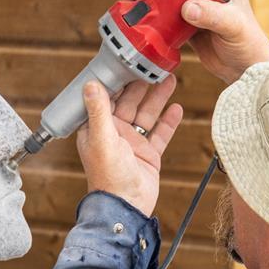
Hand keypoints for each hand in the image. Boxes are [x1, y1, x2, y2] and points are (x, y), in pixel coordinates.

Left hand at [76, 76, 182, 216]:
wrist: (127, 207)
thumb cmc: (109, 177)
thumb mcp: (102, 139)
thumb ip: (98, 111)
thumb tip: (91, 84)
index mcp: (97, 129)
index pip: (106, 97)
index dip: (117, 79)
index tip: (126, 61)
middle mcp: (114, 133)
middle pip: (129, 102)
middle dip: (141, 84)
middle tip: (154, 65)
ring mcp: (132, 143)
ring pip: (147, 114)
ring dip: (157, 97)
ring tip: (170, 78)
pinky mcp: (148, 154)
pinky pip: (160, 133)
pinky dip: (168, 121)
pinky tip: (177, 108)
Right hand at [129, 0, 268, 83]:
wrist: (245, 71)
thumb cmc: (249, 45)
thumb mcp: (233, 26)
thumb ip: (213, 15)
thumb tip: (188, 8)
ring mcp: (195, 10)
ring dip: (150, 0)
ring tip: (134, 4)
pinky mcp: (186, 27)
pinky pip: (165, 19)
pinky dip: (153, 19)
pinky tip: (142, 21)